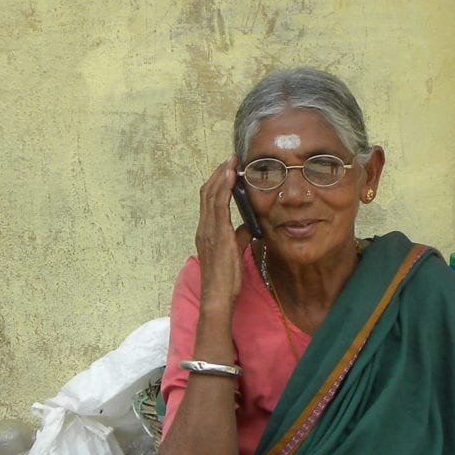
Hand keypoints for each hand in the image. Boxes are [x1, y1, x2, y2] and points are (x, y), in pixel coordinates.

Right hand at [195, 157, 248, 306]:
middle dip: (218, 174)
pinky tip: (231, 176)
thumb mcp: (234, 252)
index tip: (227, 169)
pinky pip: (218, 205)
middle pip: (207, 193)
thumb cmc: (225, 279)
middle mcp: (204, 228)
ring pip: (211, 195)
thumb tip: (250, 225)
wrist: (217, 296)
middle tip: (229, 159)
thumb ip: (240, 236)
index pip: (209, 201)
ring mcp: (208, 230)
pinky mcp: (216, 234)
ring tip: (230, 161)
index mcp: (206, 232)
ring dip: (221, 176)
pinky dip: (223, 188)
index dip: (216, 183)